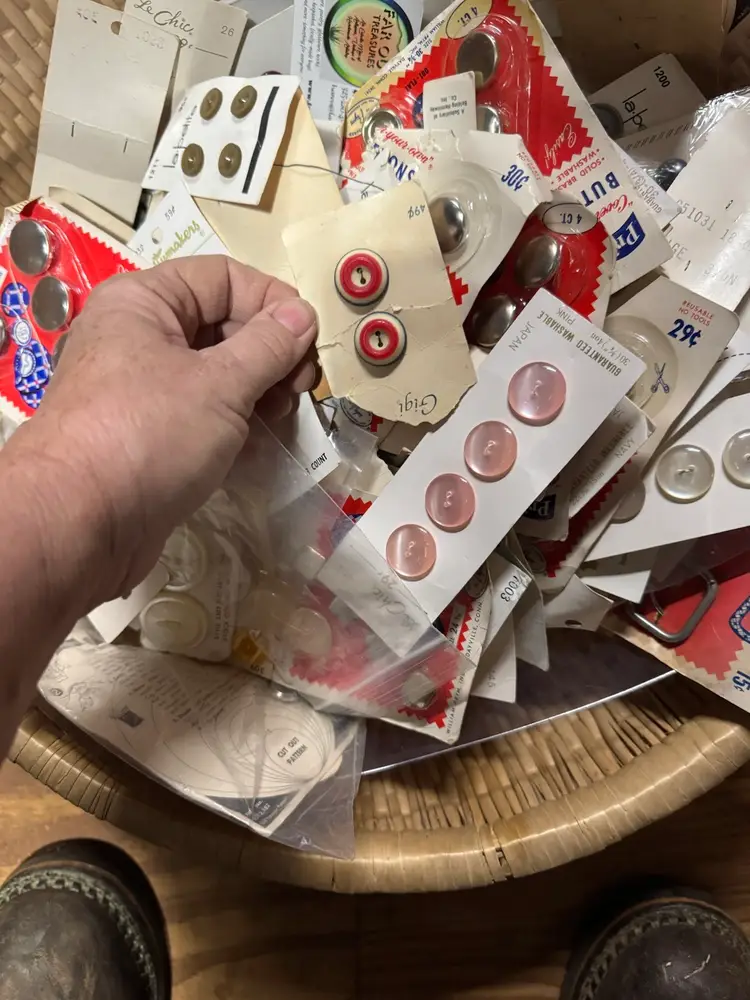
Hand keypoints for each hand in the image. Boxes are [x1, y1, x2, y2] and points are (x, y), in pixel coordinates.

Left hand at [10, 256, 317, 606]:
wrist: (80, 524)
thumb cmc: (149, 435)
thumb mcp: (221, 384)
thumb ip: (269, 345)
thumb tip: (304, 314)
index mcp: (145, 302)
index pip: (223, 278)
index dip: (272, 302)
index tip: (309, 341)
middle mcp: (139, 336)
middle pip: (223, 324)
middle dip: (270, 352)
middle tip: (301, 389)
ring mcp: (143, 388)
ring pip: (217, 372)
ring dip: (259, 390)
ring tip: (282, 417)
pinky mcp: (151, 434)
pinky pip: (204, 412)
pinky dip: (236, 422)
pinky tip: (259, 443)